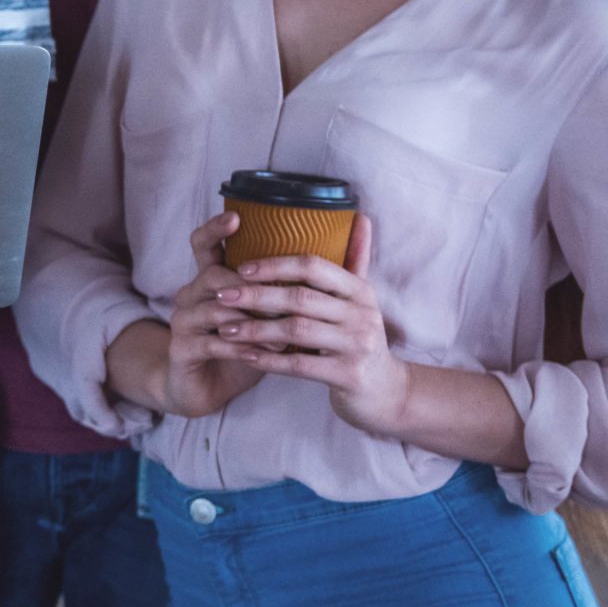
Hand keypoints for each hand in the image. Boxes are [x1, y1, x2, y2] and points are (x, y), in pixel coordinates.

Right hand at [157, 211, 272, 417]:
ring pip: (214, 310)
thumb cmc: (244, 343)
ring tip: (285, 336)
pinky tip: (262, 355)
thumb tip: (338, 244)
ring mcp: (183, 322)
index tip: (236, 217)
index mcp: (209, 278)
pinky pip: (210, 343)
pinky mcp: (182, 350)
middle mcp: (191, 294)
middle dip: (251, 288)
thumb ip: (290, 286)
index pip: (203, 244)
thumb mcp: (266, 313)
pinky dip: (240, 348)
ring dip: (252, 322)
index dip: (215, 229)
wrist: (205, 386)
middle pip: (212, 275)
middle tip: (287, 301)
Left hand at [206, 218, 410, 435]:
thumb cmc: (360, 338)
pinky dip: (269, 360)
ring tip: (225, 329)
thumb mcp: (361, 299)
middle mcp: (362, 314)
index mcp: (360, 290)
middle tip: (221, 296)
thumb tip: (360, 216)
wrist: (387, 391)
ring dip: (256, 329)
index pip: (313, 266)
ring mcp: (358, 345)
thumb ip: (356, 260)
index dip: (275, 264)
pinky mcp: (349, 375)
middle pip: (300, 298)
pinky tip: (245, 356)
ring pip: (296, 331)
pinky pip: (300, 365)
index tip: (240, 268)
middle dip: (255, 295)